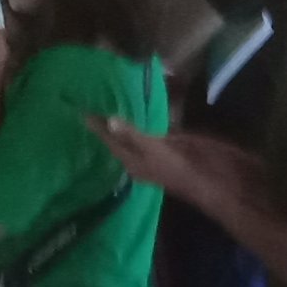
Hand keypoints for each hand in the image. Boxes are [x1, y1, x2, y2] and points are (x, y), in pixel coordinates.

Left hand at [88, 115, 208, 202]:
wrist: (205, 179)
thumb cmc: (177, 167)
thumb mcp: (154, 149)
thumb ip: (132, 134)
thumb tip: (109, 120)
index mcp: (131, 161)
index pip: (109, 141)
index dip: (97, 127)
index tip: (81, 112)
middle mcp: (136, 158)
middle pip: (115, 140)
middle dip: (103, 126)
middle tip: (89, 107)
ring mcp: (149, 153)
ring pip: (127, 137)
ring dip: (117, 124)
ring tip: (103, 107)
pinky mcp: (161, 147)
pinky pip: (142, 134)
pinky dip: (134, 125)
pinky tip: (130, 115)